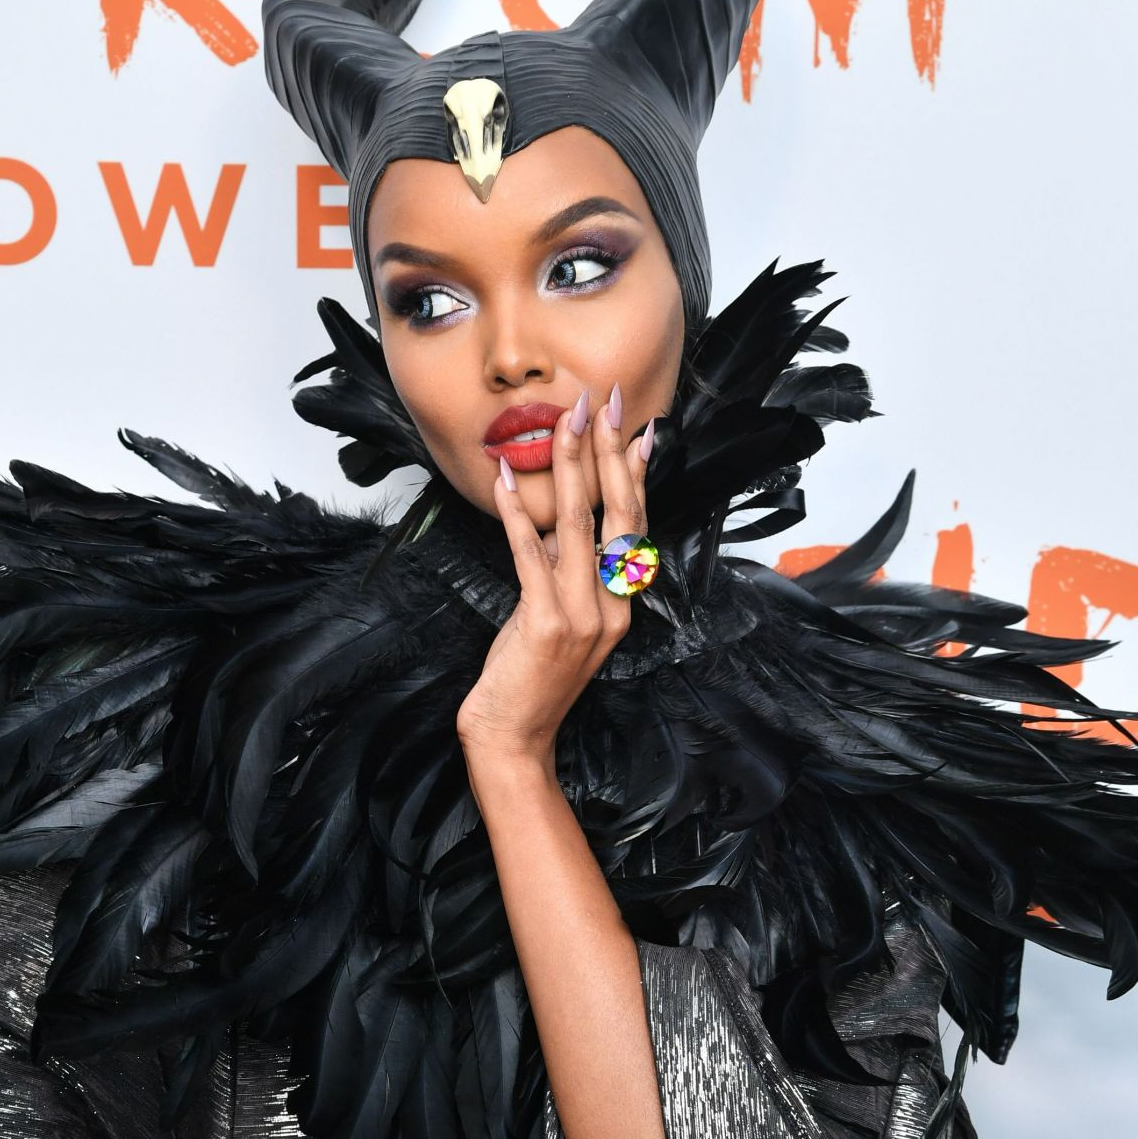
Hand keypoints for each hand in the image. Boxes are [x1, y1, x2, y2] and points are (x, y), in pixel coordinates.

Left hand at [455, 383, 651, 765]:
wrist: (515, 737)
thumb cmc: (532, 677)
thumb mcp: (560, 618)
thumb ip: (568, 573)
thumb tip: (561, 520)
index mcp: (621, 603)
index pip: (634, 524)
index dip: (633, 472)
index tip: (634, 425)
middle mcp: (612, 606)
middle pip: (618, 514)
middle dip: (610, 451)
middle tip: (605, 402)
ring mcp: (583, 615)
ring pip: (580, 526)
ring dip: (568, 467)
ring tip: (562, 422)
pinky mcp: (546, 622)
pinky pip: (531, 556)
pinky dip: (517, 515)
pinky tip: (503, 480)